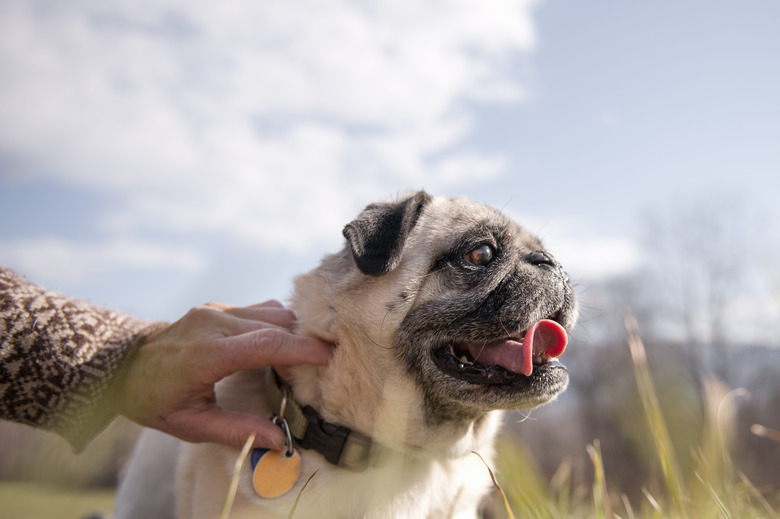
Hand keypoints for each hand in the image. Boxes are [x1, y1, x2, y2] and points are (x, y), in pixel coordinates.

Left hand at [114, 300, 330, 449]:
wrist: (121, 365)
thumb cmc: (153, 398)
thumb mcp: (190, 424)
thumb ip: (236, 430)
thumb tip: (279, 439)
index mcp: (207, 354)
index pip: (266, 343)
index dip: (302, 349)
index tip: (329, 358)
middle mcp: (214, 323)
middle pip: (277, 324)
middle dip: (303, 343)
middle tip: (318, 368)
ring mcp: (216, 310)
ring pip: (273, 311)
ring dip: (292, 332)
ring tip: (299, 360)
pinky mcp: (218, 307)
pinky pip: (261, 309)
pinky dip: (277, 325)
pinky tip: (278, 345)